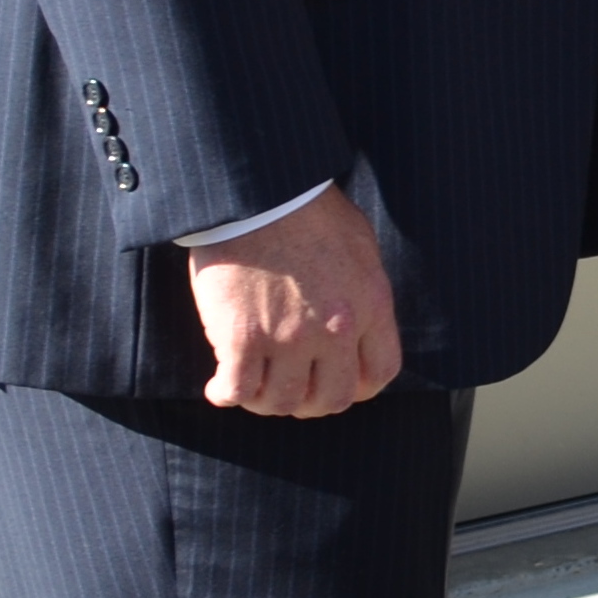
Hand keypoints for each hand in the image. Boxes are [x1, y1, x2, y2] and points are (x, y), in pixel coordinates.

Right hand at [190, 185, 399, 417]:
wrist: (262, 194)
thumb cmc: (309, 212)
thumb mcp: (360, 249)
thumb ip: (363, 294)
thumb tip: (359, 326)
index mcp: (371, 305)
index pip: (379, 373)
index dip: (356, 388)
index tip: (333, 383)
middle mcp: (336, 329)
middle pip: (330, 400)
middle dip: (309, 403)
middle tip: (289, 389)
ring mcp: (289, 338)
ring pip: (281, 402)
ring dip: (265, 401)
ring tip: (253, 386)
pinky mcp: (242, 339)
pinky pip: (237, 392)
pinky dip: (225, 395)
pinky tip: (218, 386)